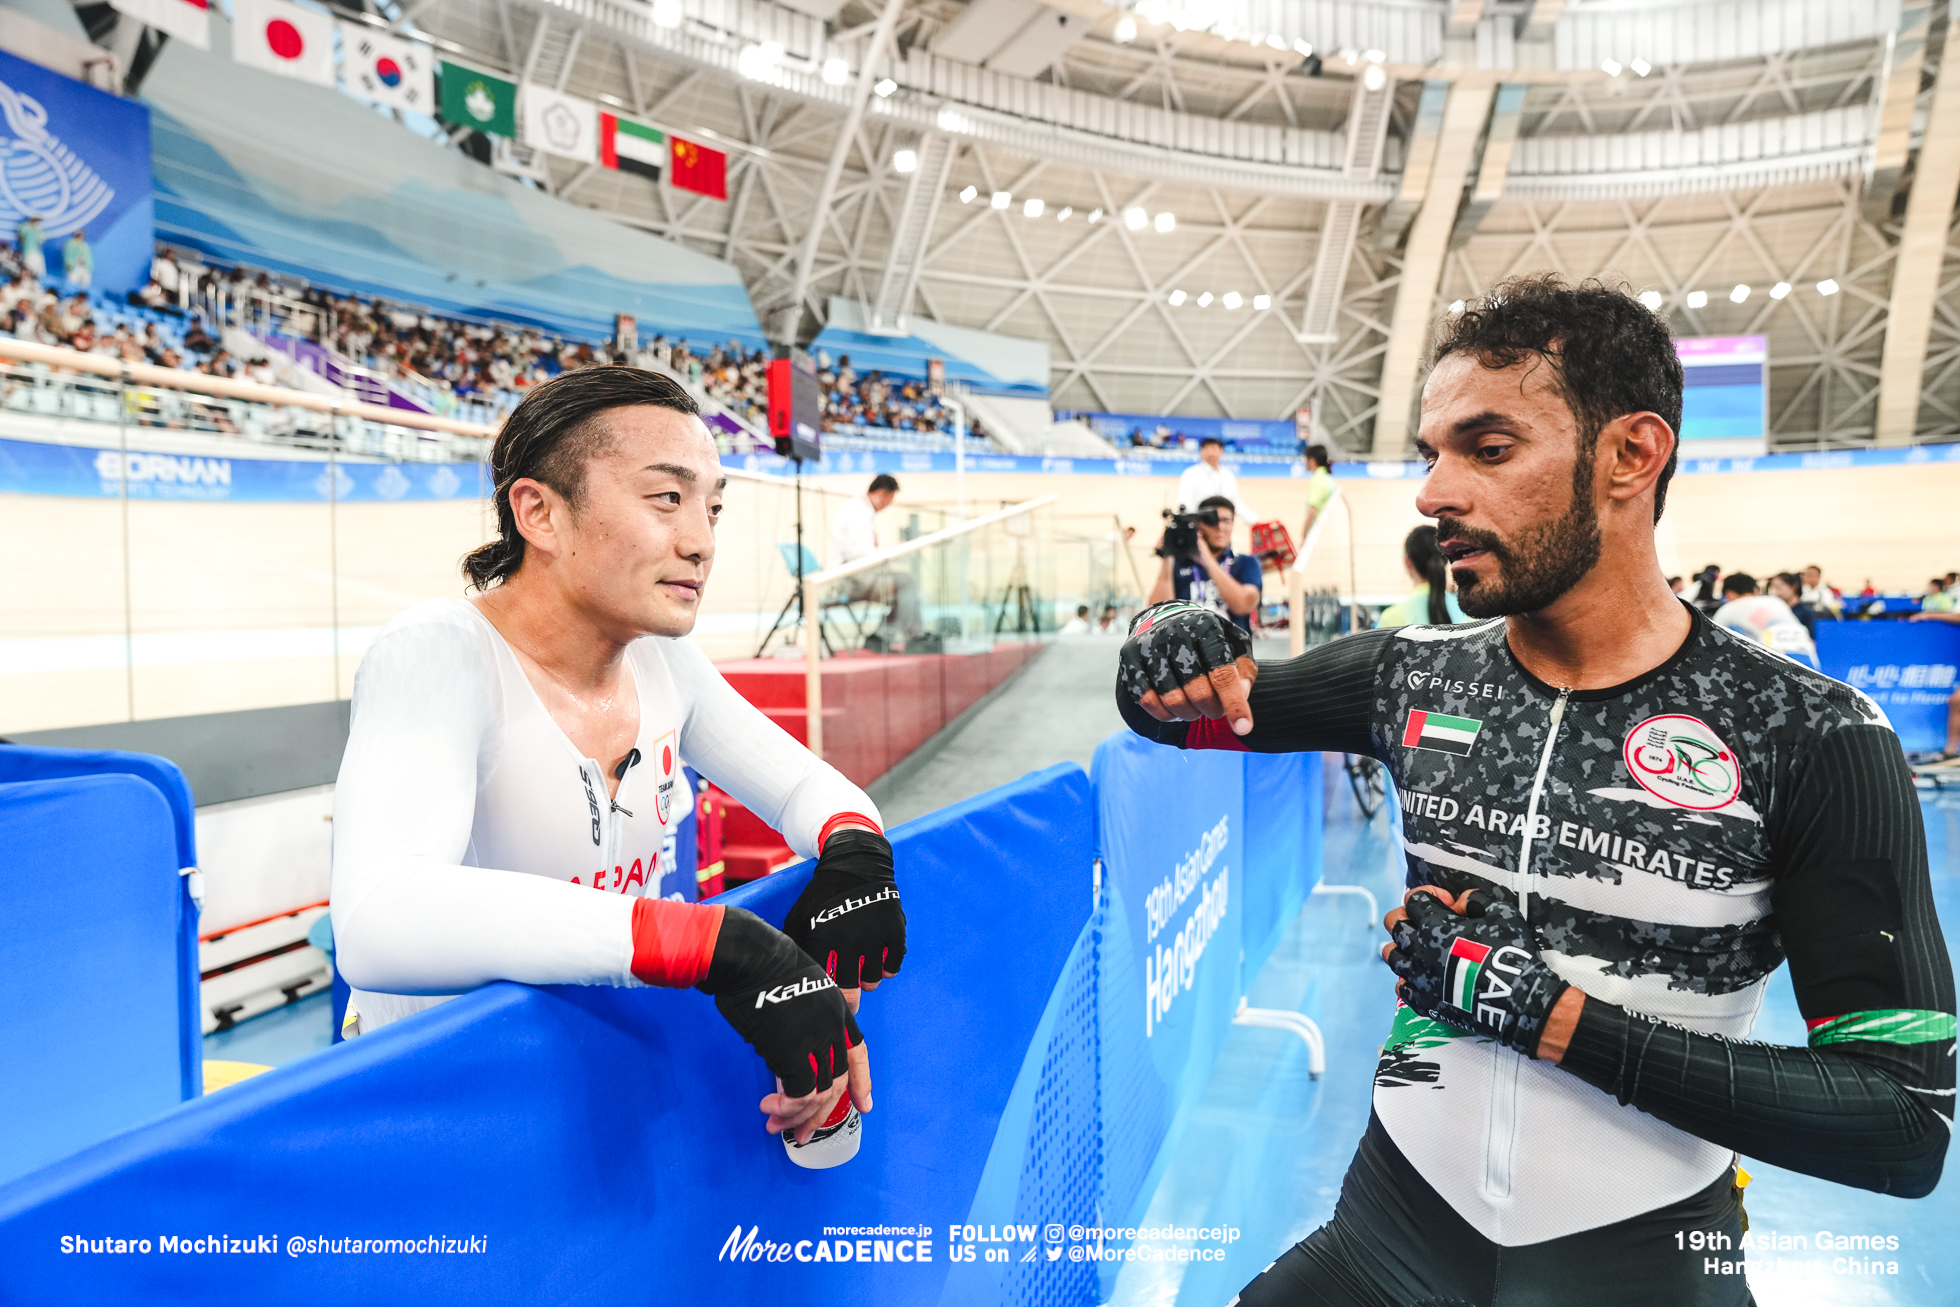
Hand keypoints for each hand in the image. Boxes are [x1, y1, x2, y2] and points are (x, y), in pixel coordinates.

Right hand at [698, 907, 866, 1134]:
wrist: (749, 958)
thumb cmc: (760, 968)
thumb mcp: (796, 993)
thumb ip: (802, 1026)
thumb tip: (788, 1061)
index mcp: (837, 1009)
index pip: (857, 1052)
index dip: (862, 1081)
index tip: (864, 1105)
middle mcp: (833, 1027)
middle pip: (838, 1082)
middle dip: (819, 1114)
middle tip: (803, 1134)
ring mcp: (817, 1040)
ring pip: (819, 1095)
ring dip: (797, 1117)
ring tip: (775, 1125)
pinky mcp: (796, 1052)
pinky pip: (798, 1095)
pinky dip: (785, 1108)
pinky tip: (769, 1107)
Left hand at [783, 827, 904, 1003]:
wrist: (856, 864)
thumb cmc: (823, 894)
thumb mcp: (800, 915)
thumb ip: (793, 943)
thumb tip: (784, 972)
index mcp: (822, 937)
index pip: (822, 981)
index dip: (825, 995)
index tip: (827, 1003)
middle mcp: (849, 939)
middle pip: (850, 988)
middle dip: (848, 1000)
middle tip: (848, 1006)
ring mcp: (874, 935)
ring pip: (873, 979)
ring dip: (867, 981)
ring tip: (863, 976)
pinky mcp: (894, 931)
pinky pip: (893, 965)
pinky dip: (888, 969)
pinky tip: (880, 964)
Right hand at [1118, 600, 1256, 731]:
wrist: (1163, 616)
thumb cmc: (1205, 637)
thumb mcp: (1234, 643)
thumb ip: (1244, 669)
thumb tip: (1241, 696)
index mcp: (1206, 627)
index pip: (1223, 673)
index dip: (1235, 705)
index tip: (1244, 729)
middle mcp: (1175, 633)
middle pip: (1198, 691)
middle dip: (1211, 710)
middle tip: (1215, 710)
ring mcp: (1149, 645)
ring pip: (1172, 699)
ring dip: (1189, 714)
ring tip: (1195, 709)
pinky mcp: (1129, 657)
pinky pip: (1147, 700)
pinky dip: (1164, 713)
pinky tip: (1174, 710)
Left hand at [1381, 884, 1569, 1057]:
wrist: (1516, 1000)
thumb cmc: (1510, 955)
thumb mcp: (1502, 914)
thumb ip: (1477, 899)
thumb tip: (1461, 900)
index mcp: (1434, 925)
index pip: (1414, 898)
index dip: (1430, 895)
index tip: (1449, 902)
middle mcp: (1419, 949)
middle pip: (1393, 923)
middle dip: (1408, 915)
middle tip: (1429, 922)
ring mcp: (1418, 977)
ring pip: (1391, 954)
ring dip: (1403, 946)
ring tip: (1422, 948)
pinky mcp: (1423, 1002)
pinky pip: (1401, 987)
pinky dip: (1409, 979)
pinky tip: (1425, 976)